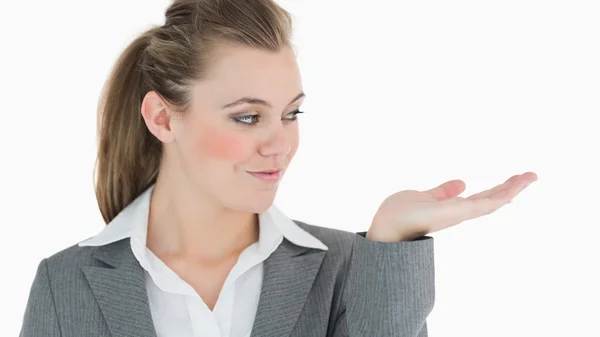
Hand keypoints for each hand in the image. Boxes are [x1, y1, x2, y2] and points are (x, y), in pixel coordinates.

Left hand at [366, 172, 537, 241]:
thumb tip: (462, 183)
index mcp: (452, 208)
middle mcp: (459, 212)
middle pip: (492, 199)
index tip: (514, 181)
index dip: (499, 190)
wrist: (387, 225)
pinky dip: (500, 196)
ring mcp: (459, 214)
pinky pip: (483, 204)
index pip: (481, 198)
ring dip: (513, 189)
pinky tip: (514, 189)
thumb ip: (443, 191)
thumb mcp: (425, 196)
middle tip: (532, 176)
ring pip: (493, 201)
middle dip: (512, 188)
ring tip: (531, 176)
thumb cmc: (399, 215)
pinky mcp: (457, 213)